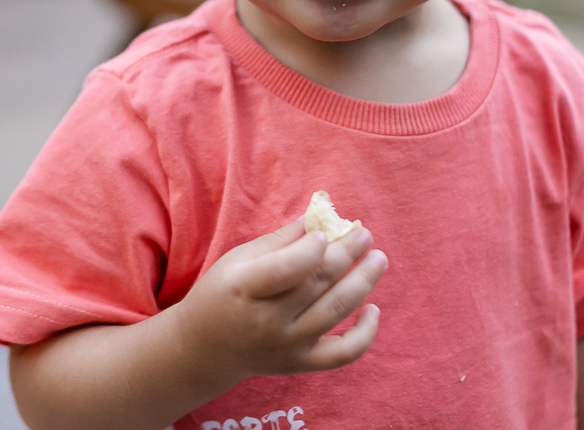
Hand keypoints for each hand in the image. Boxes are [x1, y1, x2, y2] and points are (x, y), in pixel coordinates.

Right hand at [174, 217, 386, 382]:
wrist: (205, 349)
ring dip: (362, 283)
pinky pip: (341, 354)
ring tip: (378, 259)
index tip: (327, 231)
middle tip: (365, 234)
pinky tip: (373, 309)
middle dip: (346, 255)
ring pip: (334, 312)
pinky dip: (364, 335)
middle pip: (315, 284)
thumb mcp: (237, 261)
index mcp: (244, 288)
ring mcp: (285, 345)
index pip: (285, 269)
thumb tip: (316, 218)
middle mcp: (266, 321)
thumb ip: (278, 242)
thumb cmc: (221, 294)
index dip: (310, 250)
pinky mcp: (299, 364)